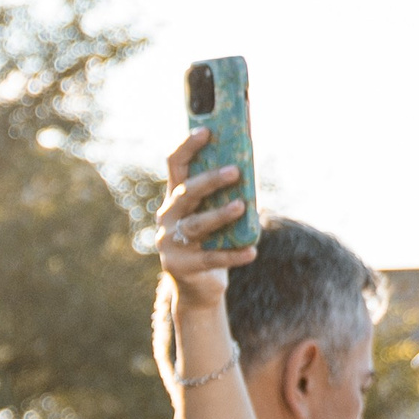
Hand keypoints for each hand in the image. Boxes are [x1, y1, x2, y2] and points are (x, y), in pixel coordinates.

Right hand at [154, 129, 258, 310]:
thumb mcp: (213, 214)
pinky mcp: (182, 267)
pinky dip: (232, 255)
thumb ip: (223, 195)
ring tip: (241, 207)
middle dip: (209, 181)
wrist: (197, 287)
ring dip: (219, 215)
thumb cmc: (211, 242)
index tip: (207, 131)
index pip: (175, 166)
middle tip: (235, 171)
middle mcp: (167, 218)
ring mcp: (171, 243)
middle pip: (185, 194)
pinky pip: (210, 258)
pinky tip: (252, 252)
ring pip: (195, 225)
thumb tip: (250, 167)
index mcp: (175, 199)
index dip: (188, 147)